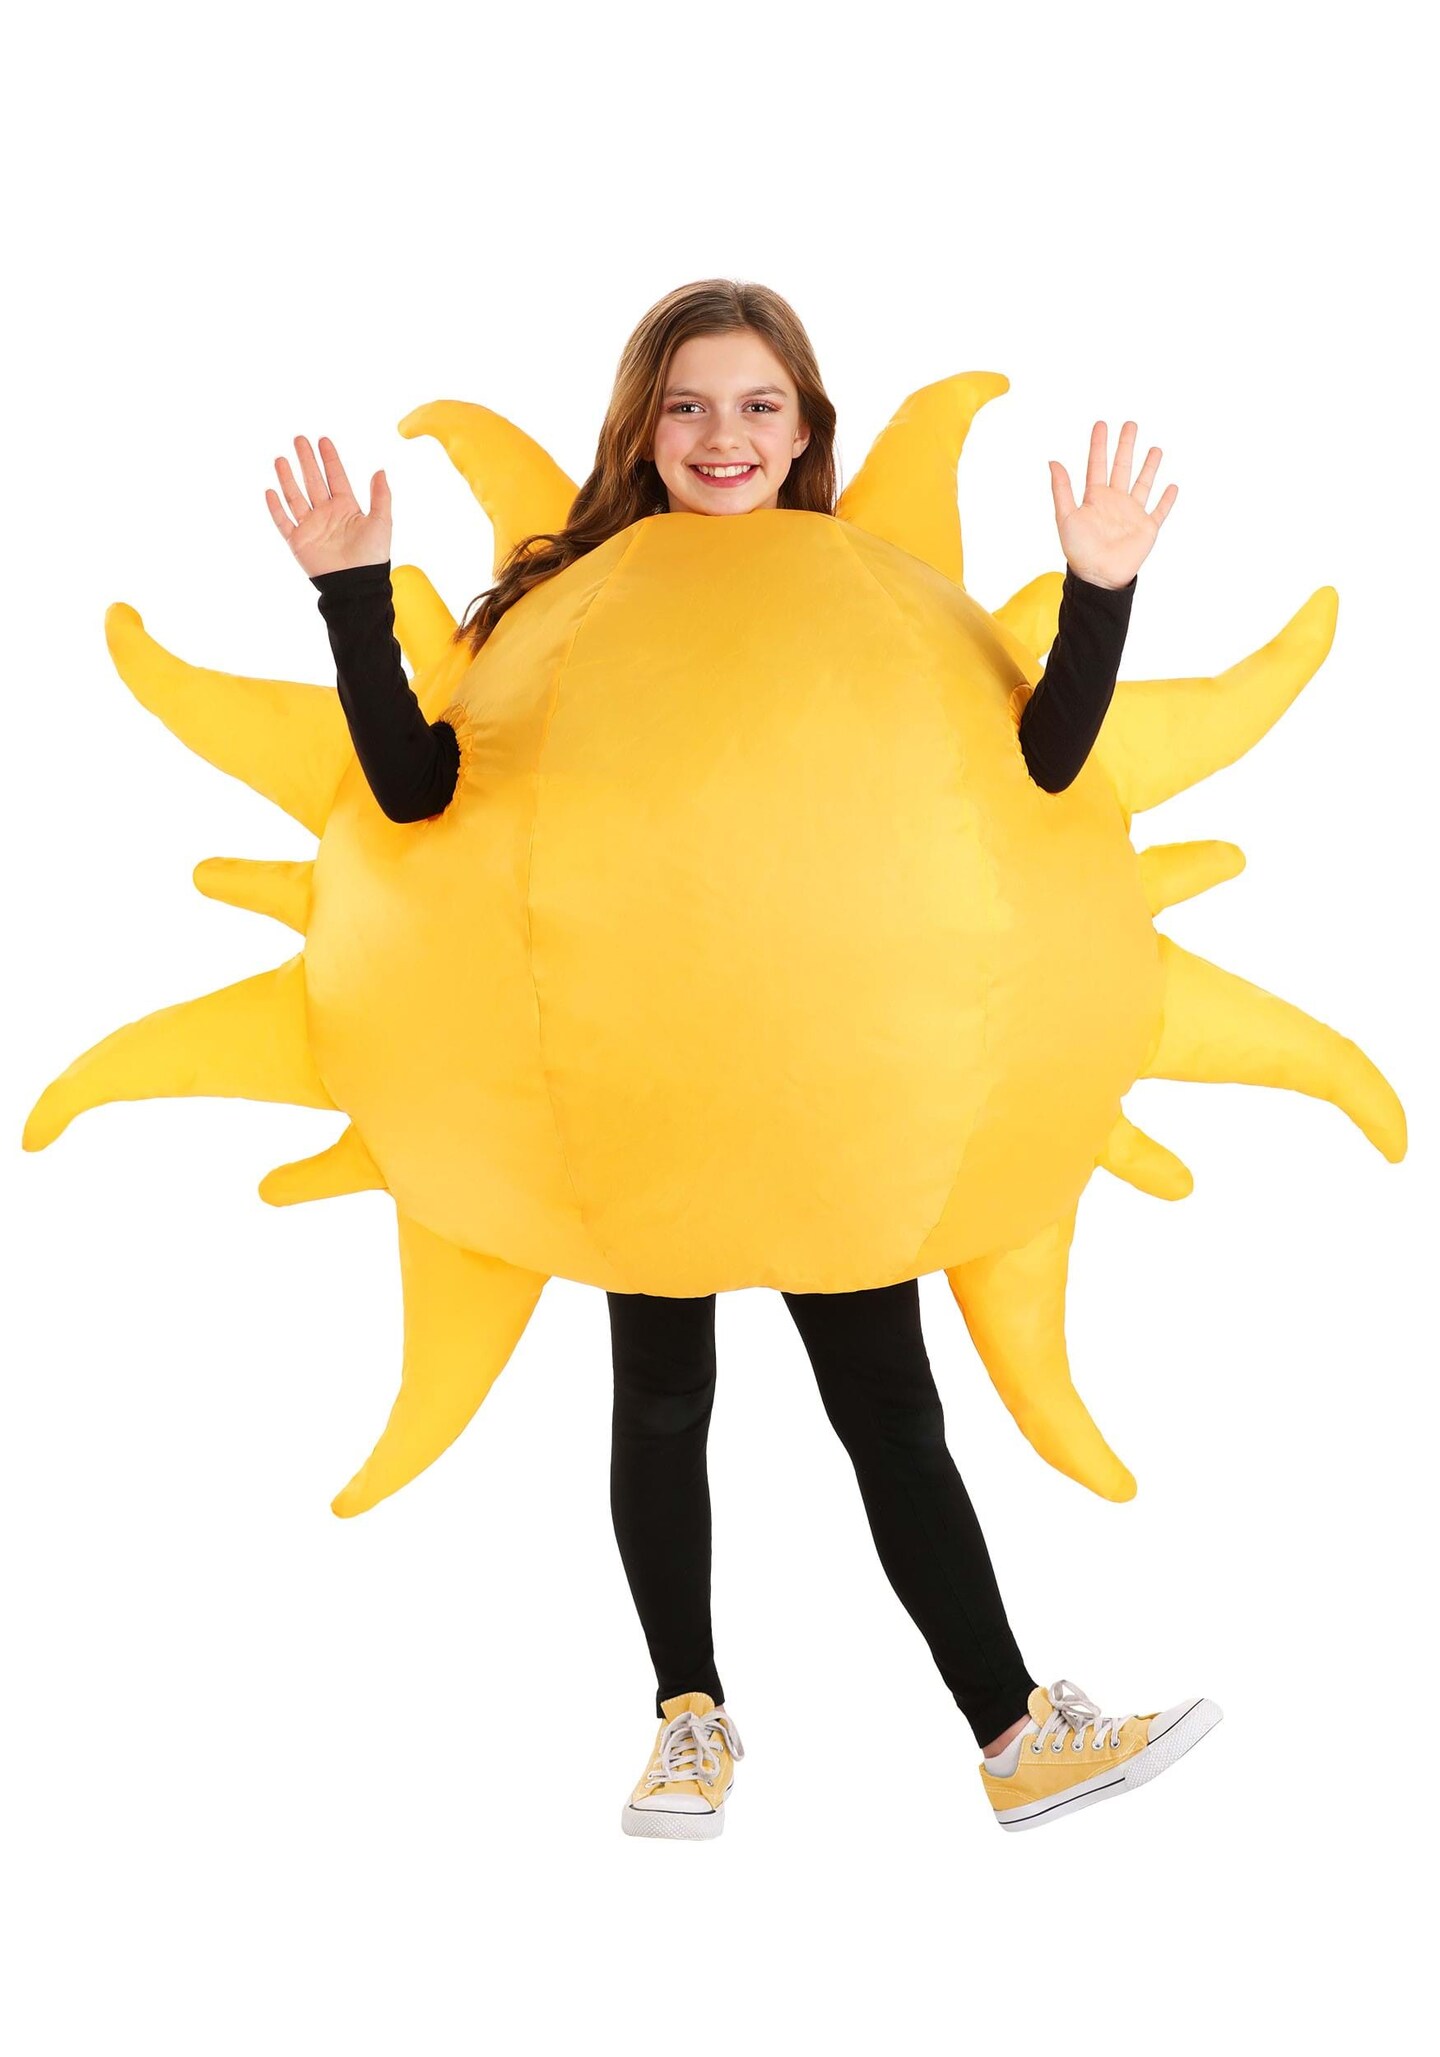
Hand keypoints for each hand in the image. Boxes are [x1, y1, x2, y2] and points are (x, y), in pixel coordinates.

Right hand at [265, 434, 391, 576]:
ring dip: (288, 478)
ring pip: (295, 496)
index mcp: (346, 508)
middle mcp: (326, 514)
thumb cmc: (371, 556)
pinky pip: (284, 522)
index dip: (329, 459)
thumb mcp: (381, 522)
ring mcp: (311, 527)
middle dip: (306, 460)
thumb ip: (381, 496)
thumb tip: (381, 471)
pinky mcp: (298, 542)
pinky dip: (276, 508)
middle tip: (299, 439)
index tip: (323, 440)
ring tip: (281, 459)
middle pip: (313, 481)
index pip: (336, 477)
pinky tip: (270, 491)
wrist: (356, 584)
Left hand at [1048, 421, 1176, 588]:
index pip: (1097, 464)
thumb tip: (1053, 461)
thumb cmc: (1079, 550)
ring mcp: (1132, 514)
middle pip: (1122, 466)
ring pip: (1143, 483)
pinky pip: (1159, 511)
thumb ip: (1062, 489)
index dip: (1099, 444)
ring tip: (1155, 449)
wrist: (1099, 576)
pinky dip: (1167, 499)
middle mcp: (1115, 502)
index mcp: (1095, 498)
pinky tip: (1172, 486)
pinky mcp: (1146, 528)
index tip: (1101, 424)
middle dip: (1126, 445)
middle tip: (1130, 424)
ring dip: (1149, 466)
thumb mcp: (1065, 516)